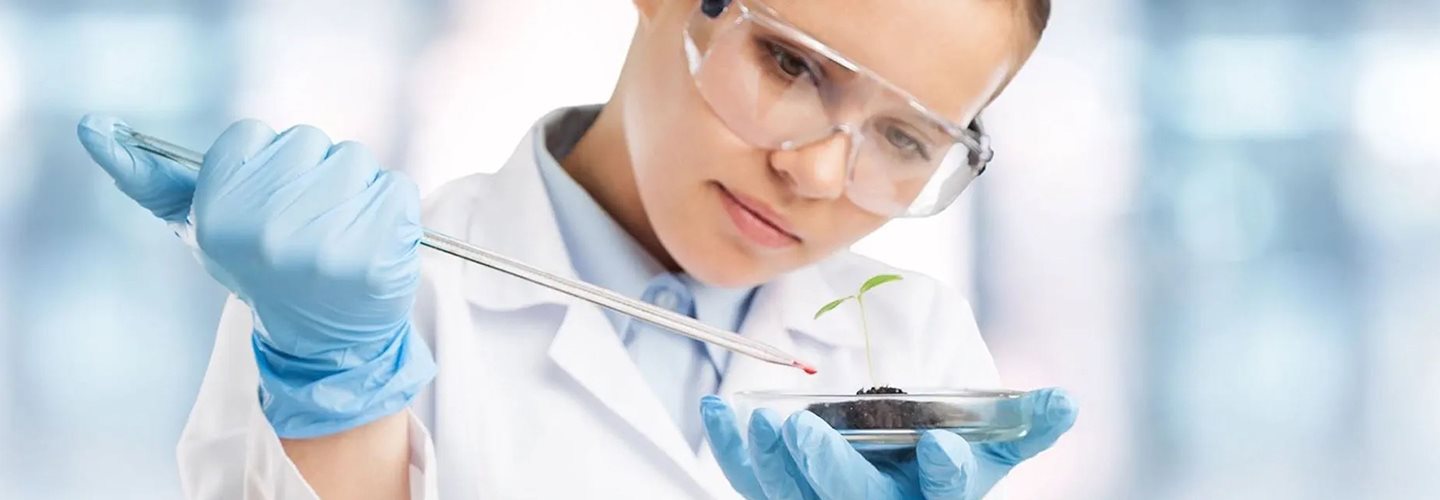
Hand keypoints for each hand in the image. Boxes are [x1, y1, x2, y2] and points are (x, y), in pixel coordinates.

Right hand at [76, 115, 435, 438]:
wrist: (325, 340)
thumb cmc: (265, 268)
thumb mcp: (201, 226)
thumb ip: (148, 178)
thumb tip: (91, 126)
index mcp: (218, 218)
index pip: (252, 134)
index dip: (266, 164)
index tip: (266, 205)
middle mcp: (267, 232)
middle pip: (309, 141)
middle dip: (315, 172)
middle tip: (312, 224)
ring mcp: (326, 247)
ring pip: (356, 160)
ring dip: (357, 188)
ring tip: (344, 234)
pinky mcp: (378, 258)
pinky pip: (397, 188)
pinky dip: (393, 209)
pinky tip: (376, 244)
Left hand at [700, 389, 1076, 499]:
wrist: (896, 469)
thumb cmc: (941, 456)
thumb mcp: (990, 444)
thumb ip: (1023, 423)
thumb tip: (1067, 402)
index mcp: (934, 498)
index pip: (944, 494)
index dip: (943, 472)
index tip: (937, 446)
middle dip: (828, 469)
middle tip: (805, 430)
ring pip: (793, 495)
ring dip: (773, 459)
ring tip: (761, 419)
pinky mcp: (786, 494)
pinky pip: (752, 480)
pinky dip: (731, 448)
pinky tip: (719, 412)